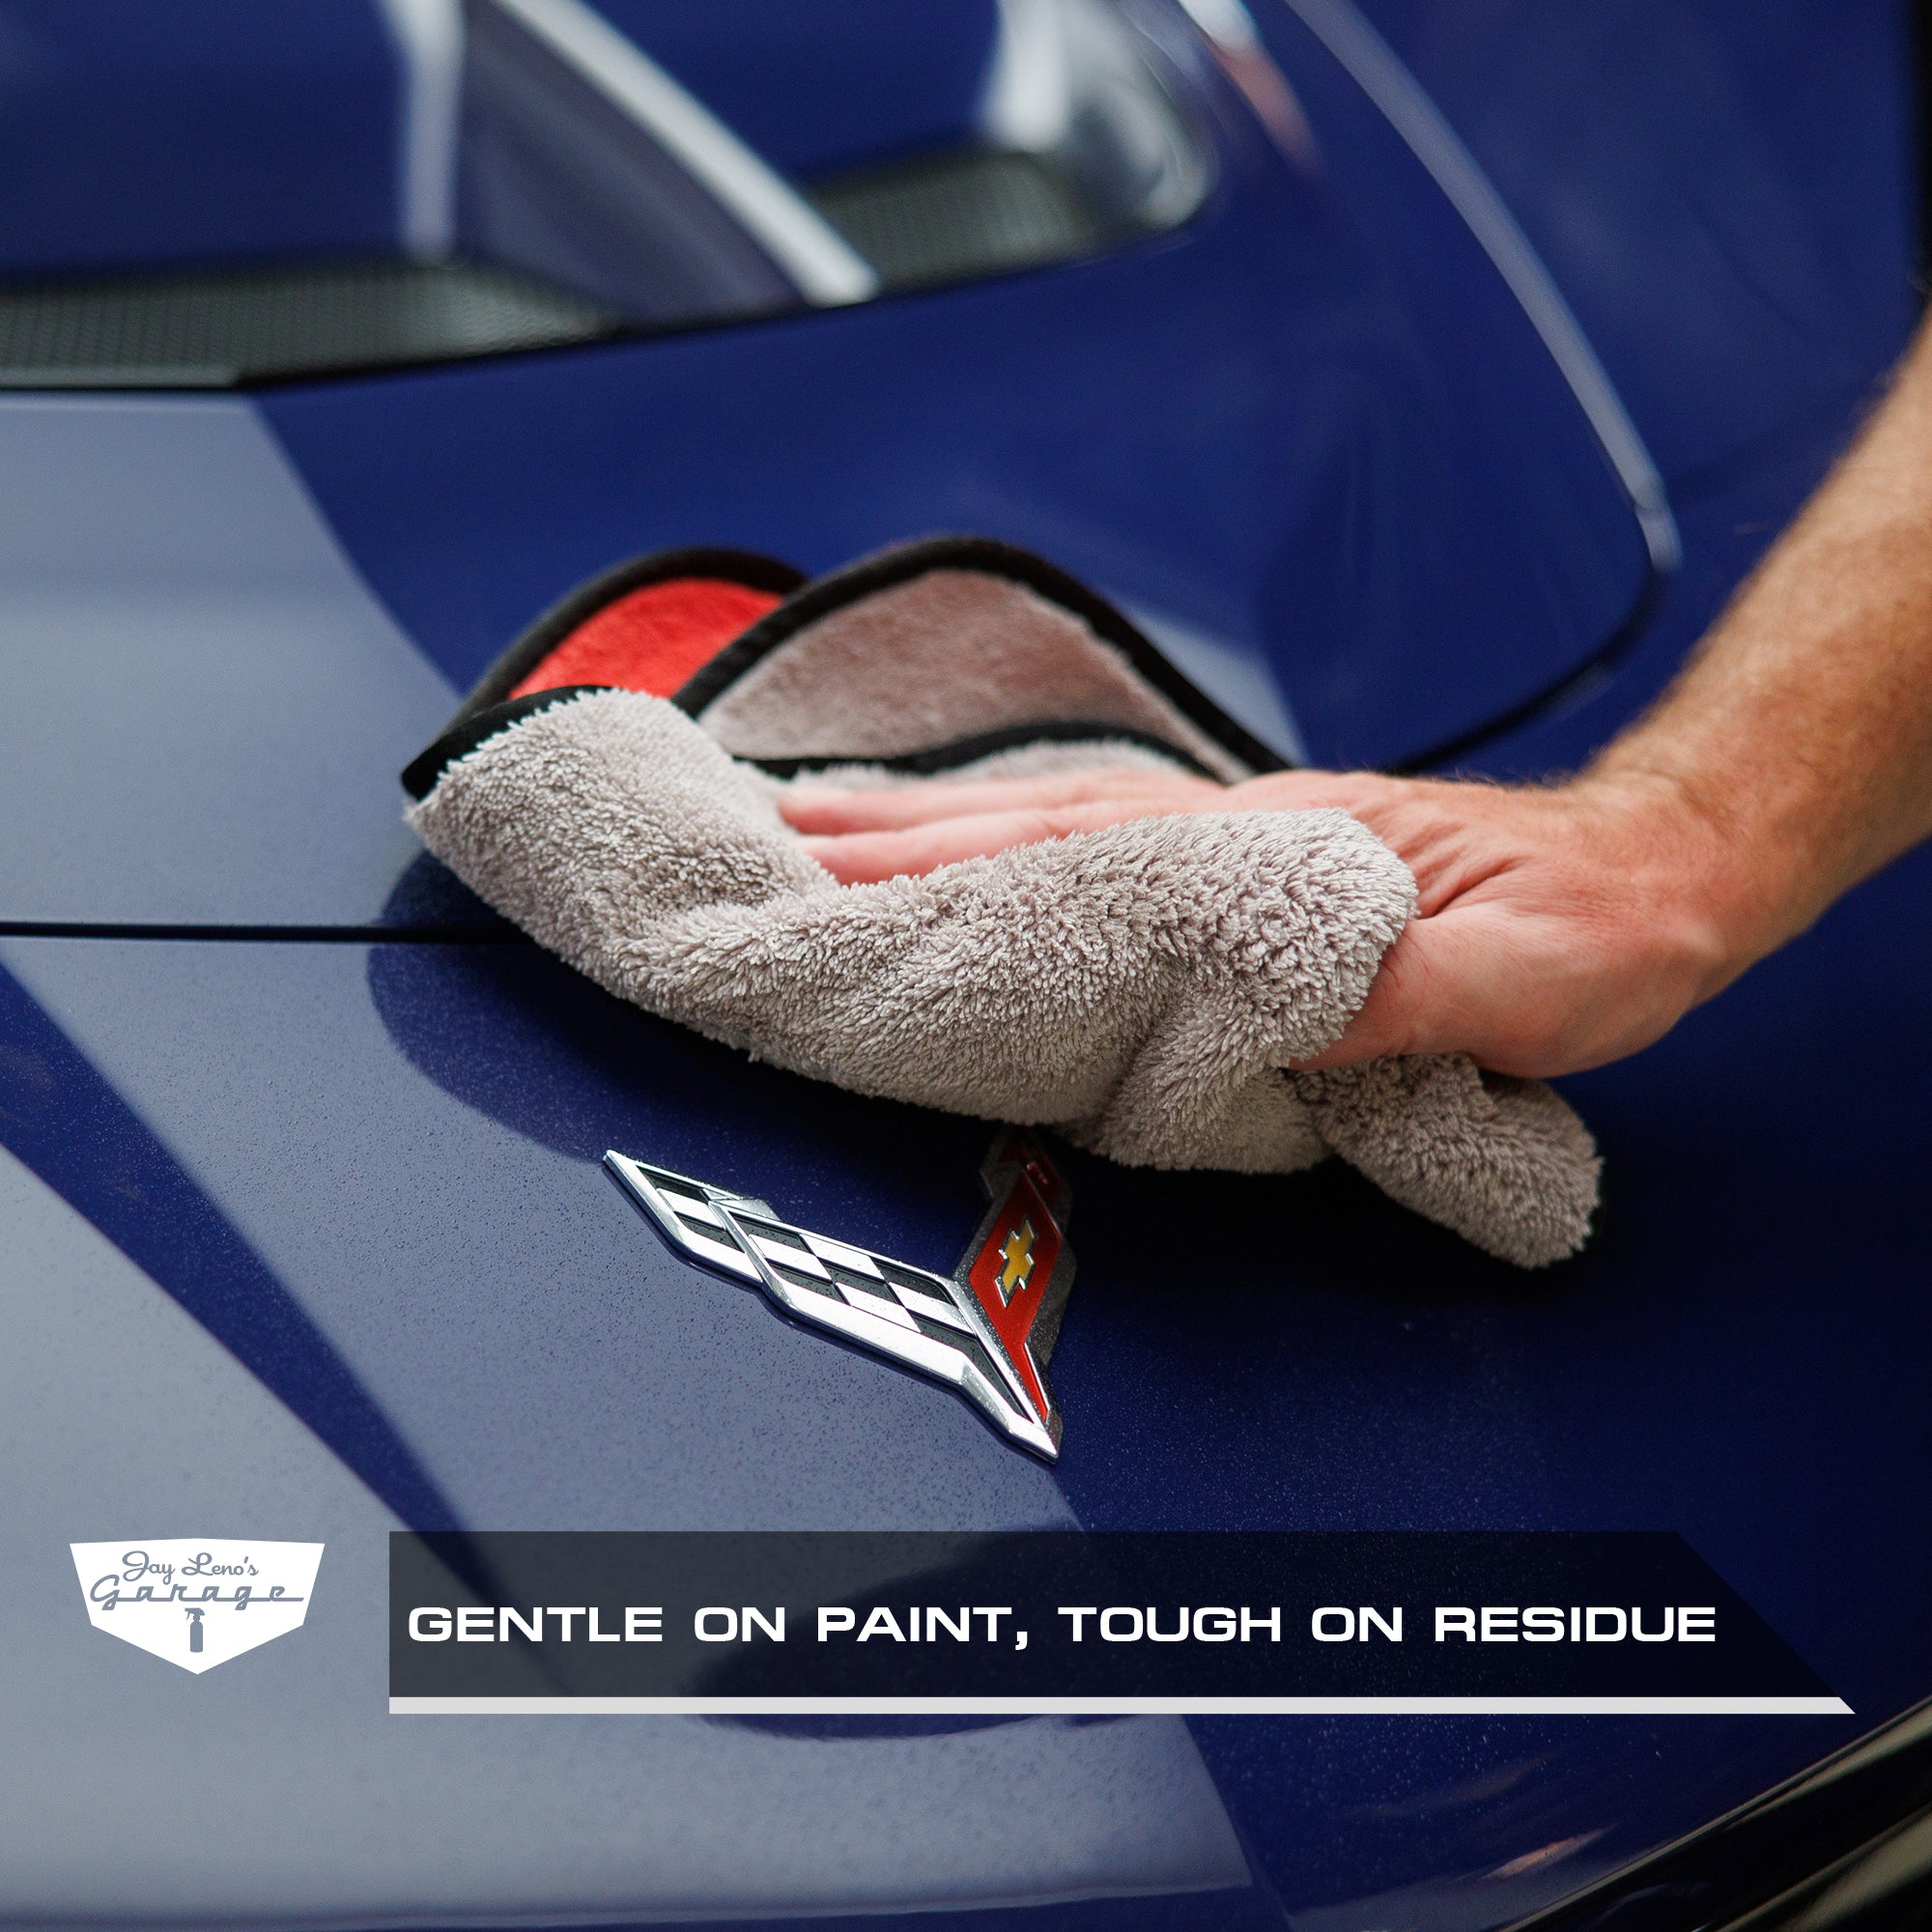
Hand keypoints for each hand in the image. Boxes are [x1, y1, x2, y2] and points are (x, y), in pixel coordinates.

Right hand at [780, 765, 1748, 1076]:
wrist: (1656, 872)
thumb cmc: (1590, 932)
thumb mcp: (1521, 981)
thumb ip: (1396, 996)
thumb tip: (1265, 1012)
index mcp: (1268, 856)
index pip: (1066, 863)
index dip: (935, 881)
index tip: (814, 888)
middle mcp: (1227, 832)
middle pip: (1016, 828)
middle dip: (873, 843)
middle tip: (748, 848)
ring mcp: (1227, 837)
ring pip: (1033, 823)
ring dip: (911, 834)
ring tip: (798, 840)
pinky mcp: (1241, 862)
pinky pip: (1082, 840)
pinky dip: (990, 840)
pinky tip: (950, 852)